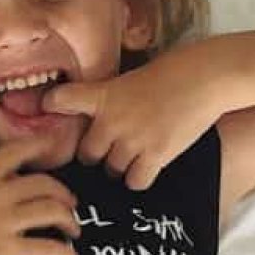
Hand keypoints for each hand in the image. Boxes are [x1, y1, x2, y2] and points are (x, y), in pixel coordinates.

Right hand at [0, 134, 80, 254]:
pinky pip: (49, 249)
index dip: (39, 145)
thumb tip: (12, 186)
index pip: (14, 152)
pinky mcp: (6, 252)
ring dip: (70, 222)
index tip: (54, 144)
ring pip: (53, 212)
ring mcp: (0, 223)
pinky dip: (66, 254)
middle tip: (70, 207)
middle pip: (45, 184)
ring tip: (72, 232)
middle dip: (65, 195)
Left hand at [44, 49, 218, 188]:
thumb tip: (86, 117)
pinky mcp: (156, 155)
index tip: (49, 110)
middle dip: (96, 155)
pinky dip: (140, 178)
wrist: (206, 77)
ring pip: (112, 170)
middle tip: (109, 150)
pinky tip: (147, 166)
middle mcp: (112, 120)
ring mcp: (133, 140)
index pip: (60, 100)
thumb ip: (105, 99)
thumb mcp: (127, 79)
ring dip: (120, 167)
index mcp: (102, 95)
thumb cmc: (169, 73)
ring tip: (134, 155)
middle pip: (86, 154)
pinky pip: (135, 182)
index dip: (52, 107)